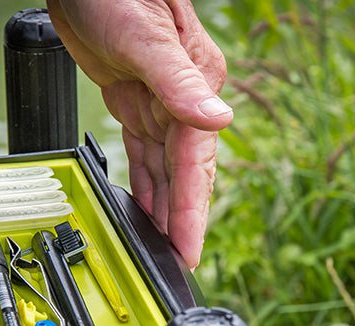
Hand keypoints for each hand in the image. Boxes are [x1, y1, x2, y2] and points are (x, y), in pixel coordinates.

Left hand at [47, 0, 231, 268]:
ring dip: (165, 208)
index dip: (192, 211)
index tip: (189, 250)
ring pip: (166, 168)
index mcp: (194, 85)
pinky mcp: (135, 100)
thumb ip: (180, 82)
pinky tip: (145, 207)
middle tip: (179, 261)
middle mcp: (182, 99)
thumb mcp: (146, 37)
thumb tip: (219, 121)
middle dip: (183, 220)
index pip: (195, 162)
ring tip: (162, 246)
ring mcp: (159, 102)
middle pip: (185, 173)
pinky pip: (144, 153)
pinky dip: (146, 183)